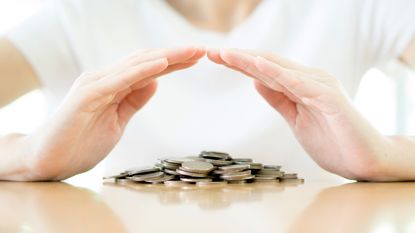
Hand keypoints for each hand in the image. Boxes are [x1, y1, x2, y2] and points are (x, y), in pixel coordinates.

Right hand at [24, 47, 205, 180]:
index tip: (197, 58)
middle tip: (202, 49)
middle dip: (176, 55)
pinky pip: (119, 80)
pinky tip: (161, 65)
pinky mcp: (87, 95)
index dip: (173, 62)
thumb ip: (133, 101)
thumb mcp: (118, 122)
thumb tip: (156, 83)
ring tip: (190, 52)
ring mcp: (95, 85)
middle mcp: (105, 79)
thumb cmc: (80, 142)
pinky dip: (141, 71)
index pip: (149, 69)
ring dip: (165, 57)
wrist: (48, 160)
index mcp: (114, 86)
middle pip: (146, 62)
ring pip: (136, 65)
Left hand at [208, 48, 389, 180]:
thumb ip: (278, 99)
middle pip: (267, 65)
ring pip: (279, 69)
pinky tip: (259, 65)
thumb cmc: (333, 140)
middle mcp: (308, 80)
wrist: (367, 160)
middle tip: (211, 52)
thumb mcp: (295, 119)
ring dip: (251, 61)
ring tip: (227, 54)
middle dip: (238, 58)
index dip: (239, 64)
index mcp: (299, 85)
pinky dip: (278, 73)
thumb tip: (256, 82)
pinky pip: (299, 83)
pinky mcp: (329, 98)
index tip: (215, 58)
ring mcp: (319, 86)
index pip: (263, 70)